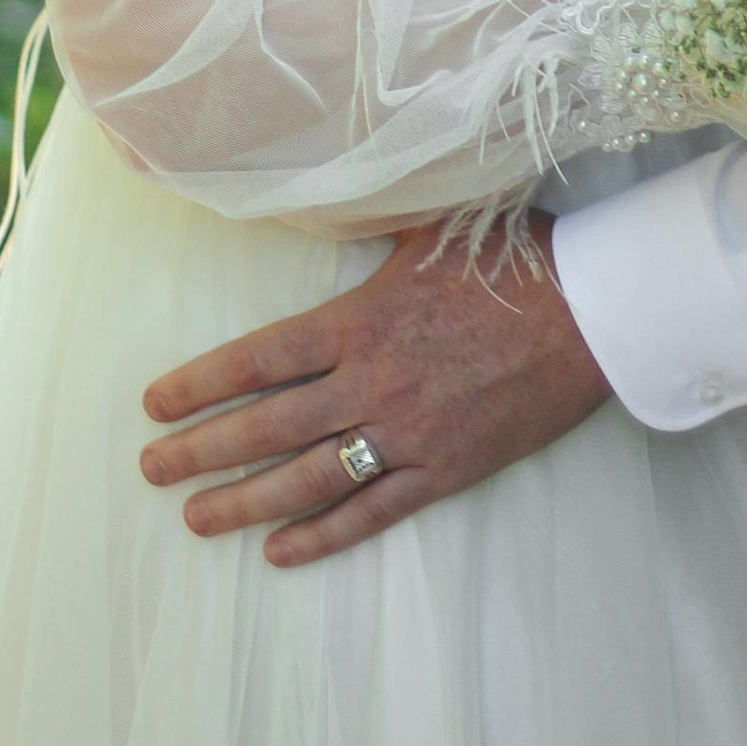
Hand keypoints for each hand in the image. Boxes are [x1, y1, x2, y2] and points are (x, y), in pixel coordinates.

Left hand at [138, 216, 611, 564]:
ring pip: (308, 479)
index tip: (154, 404)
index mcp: (359, 321)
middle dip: (200, 451)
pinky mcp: (446, 470)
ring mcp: (408, 433)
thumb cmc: (513, 258)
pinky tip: (281, 552)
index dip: (199, 385)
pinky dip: (323, 536)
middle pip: (266, 426)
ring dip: (245, 502)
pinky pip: (373, 513)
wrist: (595, 311)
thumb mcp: (429, 225)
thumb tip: (316, 194)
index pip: (257, 359)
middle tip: (151, 470)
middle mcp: (371, 383)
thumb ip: (366, 224)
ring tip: (196, 518)